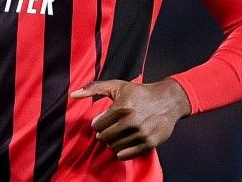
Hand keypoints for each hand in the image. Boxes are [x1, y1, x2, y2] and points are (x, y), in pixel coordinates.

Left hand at [70, 78, 189, 159]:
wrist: (168, 101)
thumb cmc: (140, 92)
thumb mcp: (117, 86)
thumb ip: (94, 88)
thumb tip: (73, 94)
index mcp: (122, 106)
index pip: (98, 125)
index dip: (97, 124)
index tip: (102, 122)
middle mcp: (132, 121)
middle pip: (105, 137)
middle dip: (103, 134)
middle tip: (108, 130)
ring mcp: (141, 133)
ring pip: (115, 146)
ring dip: (112, 143)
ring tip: (116, 136)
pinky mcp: (149, 143)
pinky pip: (127, 154)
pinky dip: (121, 152)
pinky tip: (121, 145)